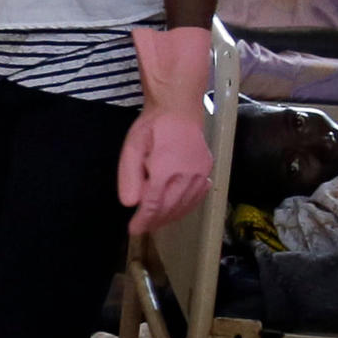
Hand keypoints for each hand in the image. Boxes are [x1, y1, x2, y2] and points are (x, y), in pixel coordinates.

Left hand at [114, 25, 218, 235]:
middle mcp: (187, 175)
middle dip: (155, 221)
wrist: (179, 107)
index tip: (133, 231)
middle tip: (141, 229)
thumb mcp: (132, 148)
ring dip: (171, 216)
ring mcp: (201, 173)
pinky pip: (198, 196)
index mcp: (166, 170)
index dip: (143, 220)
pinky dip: (186, 206)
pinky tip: (176, 210)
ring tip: (156, 222)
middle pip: (170, 208)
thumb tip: (130, 204)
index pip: (154, 204)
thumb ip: (129, 177)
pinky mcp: (208, 169)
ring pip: (186, 204)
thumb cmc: (152, 126)